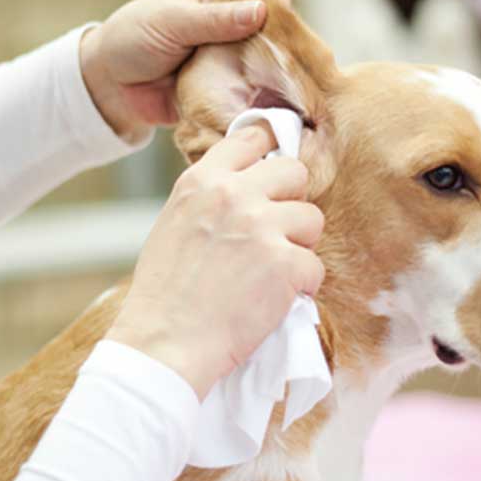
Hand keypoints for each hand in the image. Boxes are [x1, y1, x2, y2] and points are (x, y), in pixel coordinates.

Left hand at [79, 0, 293, 141]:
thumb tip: (261, 11)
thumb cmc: (134, 38)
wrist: (109, 86)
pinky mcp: (230, 87)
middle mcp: (235, 19)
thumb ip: (215, 19)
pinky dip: (257, 100)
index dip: (279, 1)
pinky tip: (264, 108)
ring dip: (272, 76)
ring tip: (275, 91)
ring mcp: (234, 54)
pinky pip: (253, 93)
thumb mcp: (172, 22)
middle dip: (282, 45)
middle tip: (279, 66)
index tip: (278, 25)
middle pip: (278, 27)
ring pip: (270, 62)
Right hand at [105, 124, 325, 398]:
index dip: (270, 151)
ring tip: (273, 271)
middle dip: (292, 200)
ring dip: (299, 245)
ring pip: (312, 218)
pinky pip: (315, 266)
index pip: (252, 138)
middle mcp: (233, 194)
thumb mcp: (175, 223)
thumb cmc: (165, 293)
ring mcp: (261, 226)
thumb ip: (211, 198)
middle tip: (277, 232)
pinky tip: (274, 299)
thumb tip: (249, 187)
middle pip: (294, 171)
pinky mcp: (285, 263)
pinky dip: (302, 286)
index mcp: (201, 180)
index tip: (276, 168)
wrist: (164, 342)